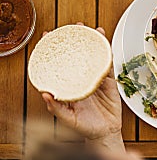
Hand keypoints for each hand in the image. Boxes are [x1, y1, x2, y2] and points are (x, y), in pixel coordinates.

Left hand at [41, 23, 123, 151]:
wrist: (105, 132)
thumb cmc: (85, 127)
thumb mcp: (68, 119)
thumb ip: (57, 108)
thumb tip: (45, 95)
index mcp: (70, 86)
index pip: (60, 63)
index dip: (54, 49)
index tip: (48, 36)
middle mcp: (82, 79)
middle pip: (78, 55)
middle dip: (76, 39)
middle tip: (75, 27)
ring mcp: (96, 79)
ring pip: (94, 56)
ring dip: (94, 42)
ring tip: (93, 30)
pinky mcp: (109, 81)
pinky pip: (108, 64)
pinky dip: (108, 53)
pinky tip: (106, 44)